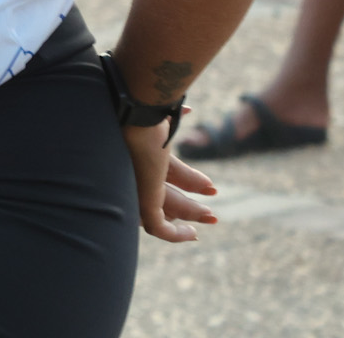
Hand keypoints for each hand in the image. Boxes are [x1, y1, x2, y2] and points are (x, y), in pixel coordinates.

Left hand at [128, 124, 222, 241]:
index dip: (185, 178)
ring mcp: (136, 191)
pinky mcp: (144, 205)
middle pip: (162, 192)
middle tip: (210, 208)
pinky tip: (193, 233)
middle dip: (187, 201)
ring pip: (164, 209)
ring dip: (189, 213)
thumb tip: (189, 109)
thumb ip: (173, 117)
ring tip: (212, 217)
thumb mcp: (165, 124)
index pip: (162, 171)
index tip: (208, 186)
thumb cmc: (146, 116)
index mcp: (135, 152)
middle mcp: (131, 175)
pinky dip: (176, 234)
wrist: (137, 123)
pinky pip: (160, 229)